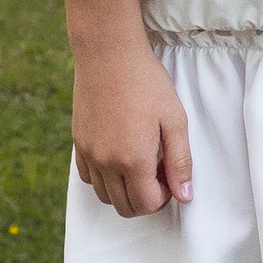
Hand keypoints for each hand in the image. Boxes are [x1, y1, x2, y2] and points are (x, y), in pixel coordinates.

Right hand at [60, 0, 192, 214]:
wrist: (108, 55)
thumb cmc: (147, 83)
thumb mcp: (174, 120)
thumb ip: (180, 161)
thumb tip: (184, 196)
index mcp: (133, 160)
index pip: (146, 204)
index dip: (164, 197)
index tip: (170, 175)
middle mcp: (106, 162)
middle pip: (124, 207)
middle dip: (145, 199)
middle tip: (158, 172)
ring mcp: (88, 154)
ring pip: (104, 196)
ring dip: (124, 190)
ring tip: (140, 164)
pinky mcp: (77, 143)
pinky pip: (88, 177)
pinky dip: (104, 178)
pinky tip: (119, 156)